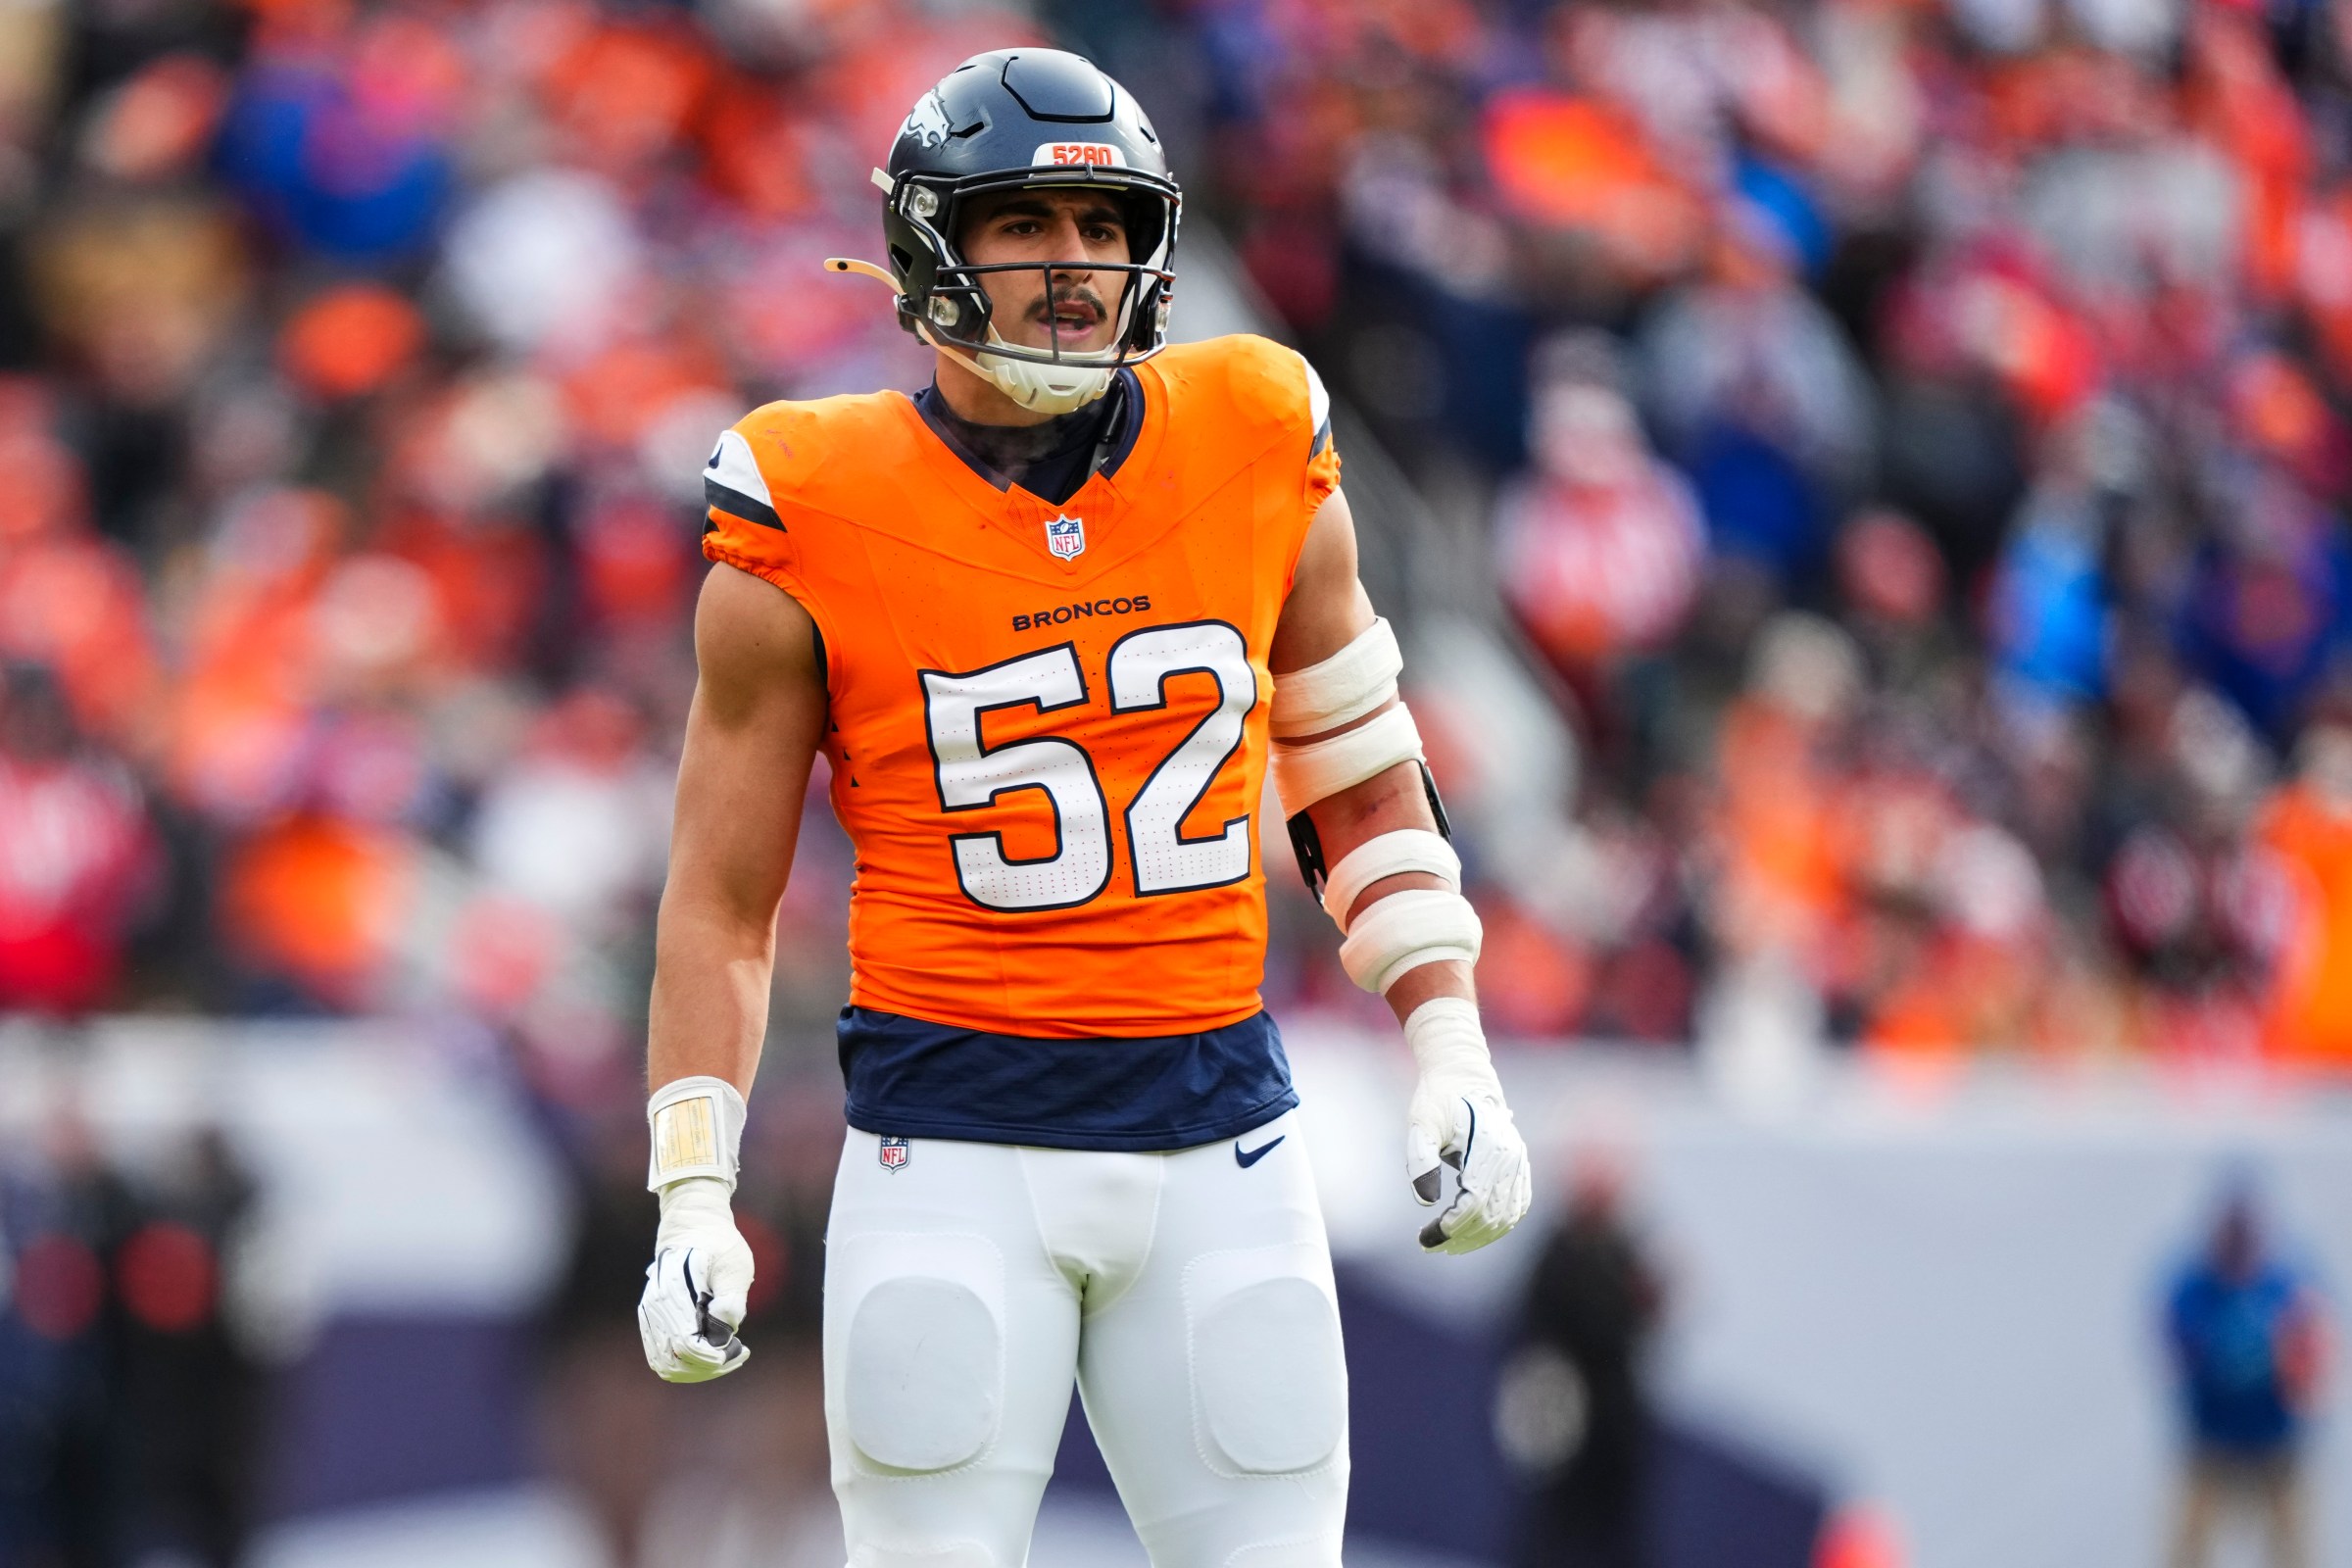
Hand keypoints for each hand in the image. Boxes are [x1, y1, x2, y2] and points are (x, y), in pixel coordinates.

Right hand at [637, 1176, 753, 1380]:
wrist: (692, 1225)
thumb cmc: (719, 1244)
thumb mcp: (734, 1265)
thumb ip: (731, 1299)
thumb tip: (723, 1330)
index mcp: (675, 1292)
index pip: (687, 1345)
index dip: (713, 1357)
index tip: (740, 1349)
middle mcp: (655, 1307)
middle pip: (674, 1361)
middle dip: (708, 1367)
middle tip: (738, 1354)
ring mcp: (650, 1315)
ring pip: (665, 1364)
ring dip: (696, 1370)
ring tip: (726, 1356)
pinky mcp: (652, 1320)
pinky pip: (661, 1356)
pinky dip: (685, 1364)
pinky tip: (711, 1353)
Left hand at [1404, 1000, 1532, 1254]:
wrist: (1462, 1075)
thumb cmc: (1437, 1098)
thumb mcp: (1421, 1123)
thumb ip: (1421, 1159)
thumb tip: (1425, 1200)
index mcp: (1488, 1148)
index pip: (1475, 1202)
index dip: (1452, 1226)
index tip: (1425, 1236)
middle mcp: (1510, 1158)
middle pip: (1492, 1214)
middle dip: (1462, 1237)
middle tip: (1431, 1244)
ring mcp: (1519, 1162)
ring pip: (1508, 1215)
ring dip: (1481, 1236)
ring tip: (1450, 1244)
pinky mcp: (1519, 1165)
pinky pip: (1517, 1205)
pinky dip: (1499, 1224)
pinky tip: (1475, 1232)